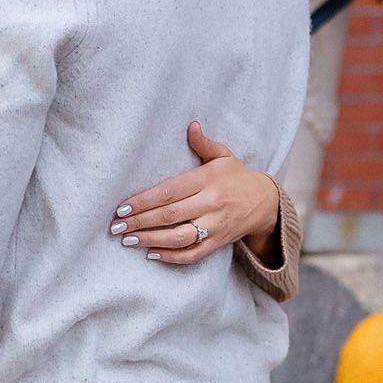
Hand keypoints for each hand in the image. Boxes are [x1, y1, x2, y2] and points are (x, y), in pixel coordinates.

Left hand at [110, 122, 281, 265]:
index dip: (144, 201)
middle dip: (140, 222)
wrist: (265, 203)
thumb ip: (204, 143)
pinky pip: (193, 254)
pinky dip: (172, 257)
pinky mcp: (218, 243)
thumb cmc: (236, 177)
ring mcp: (215, 226)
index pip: (170, 192)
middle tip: (116, 226)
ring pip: (179, 237)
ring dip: (151, 240)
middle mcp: (211, 204)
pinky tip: (151, 254)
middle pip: (170, 215)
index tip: (123, 207)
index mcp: (207, 180)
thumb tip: (191, 125)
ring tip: (128, 240)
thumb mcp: (223, 155)